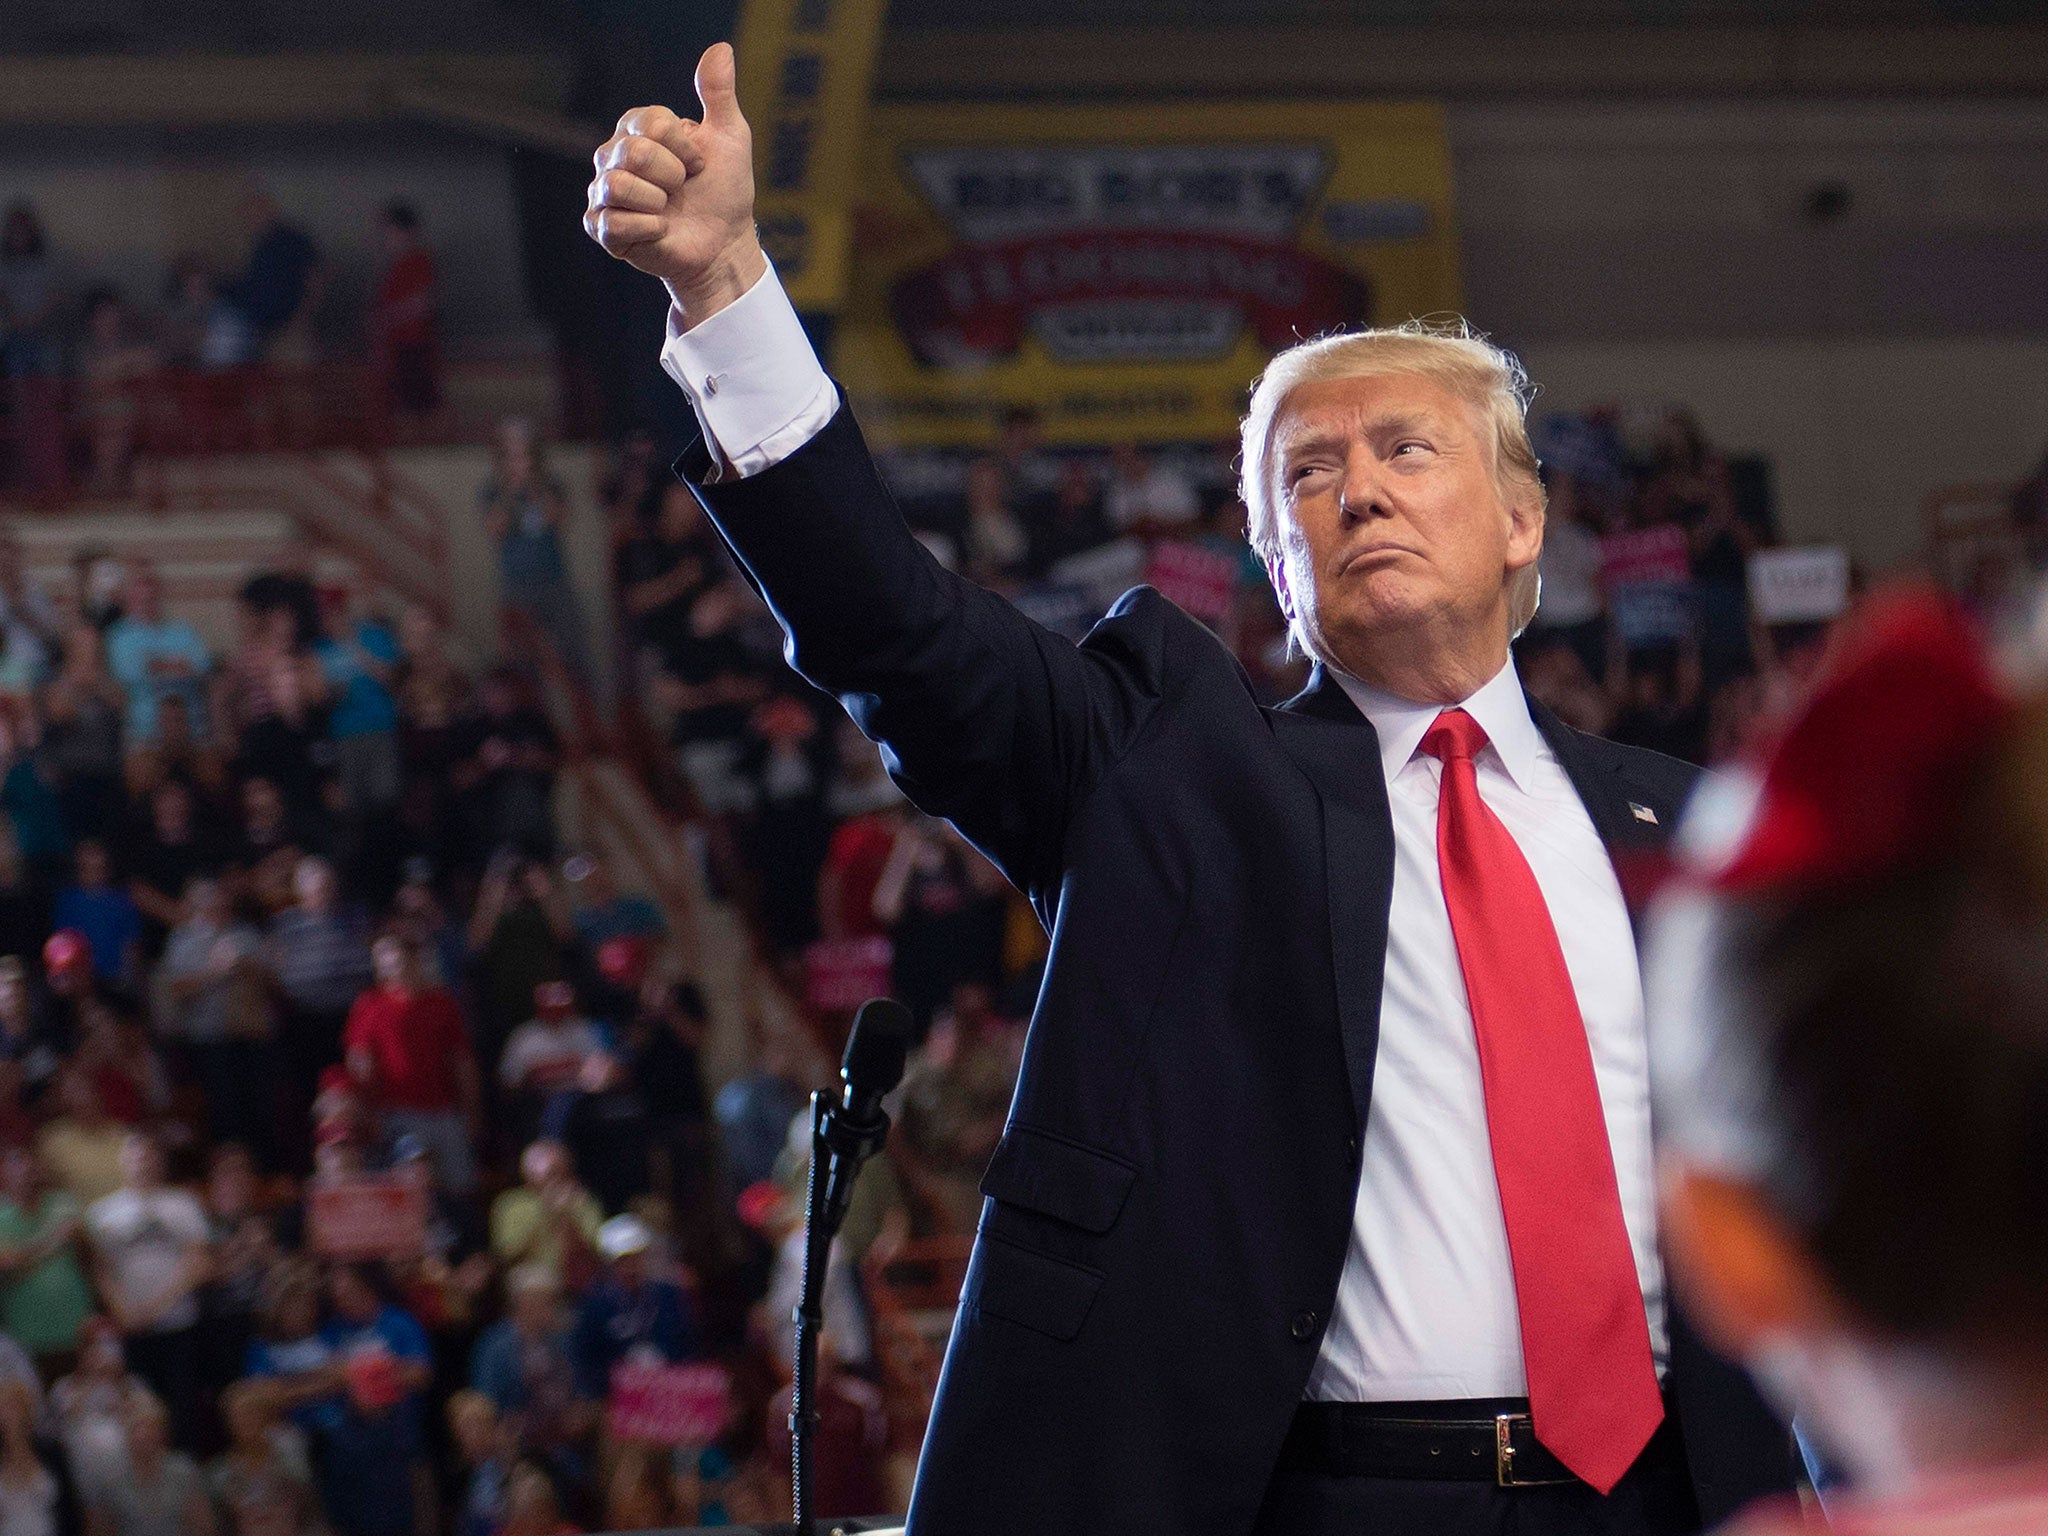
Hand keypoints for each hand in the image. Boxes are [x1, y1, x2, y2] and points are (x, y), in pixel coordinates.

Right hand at [585, 42, 767, 325]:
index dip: (684, 148)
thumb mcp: (730, 137)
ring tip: (668, 210)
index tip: (698, 164)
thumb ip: (719, 94)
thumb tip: (721, 48)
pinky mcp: (602, 228)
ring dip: (658, 203)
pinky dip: (648, 230)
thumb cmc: (724, 190)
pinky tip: (659, 232)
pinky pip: (615, 223)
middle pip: (635, 153)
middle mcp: (612, 155)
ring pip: (619, 185)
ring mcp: (603, 191)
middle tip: (682, 190)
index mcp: (637, 128)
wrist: (723, 243)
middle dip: (673, 176)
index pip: (652, 123)